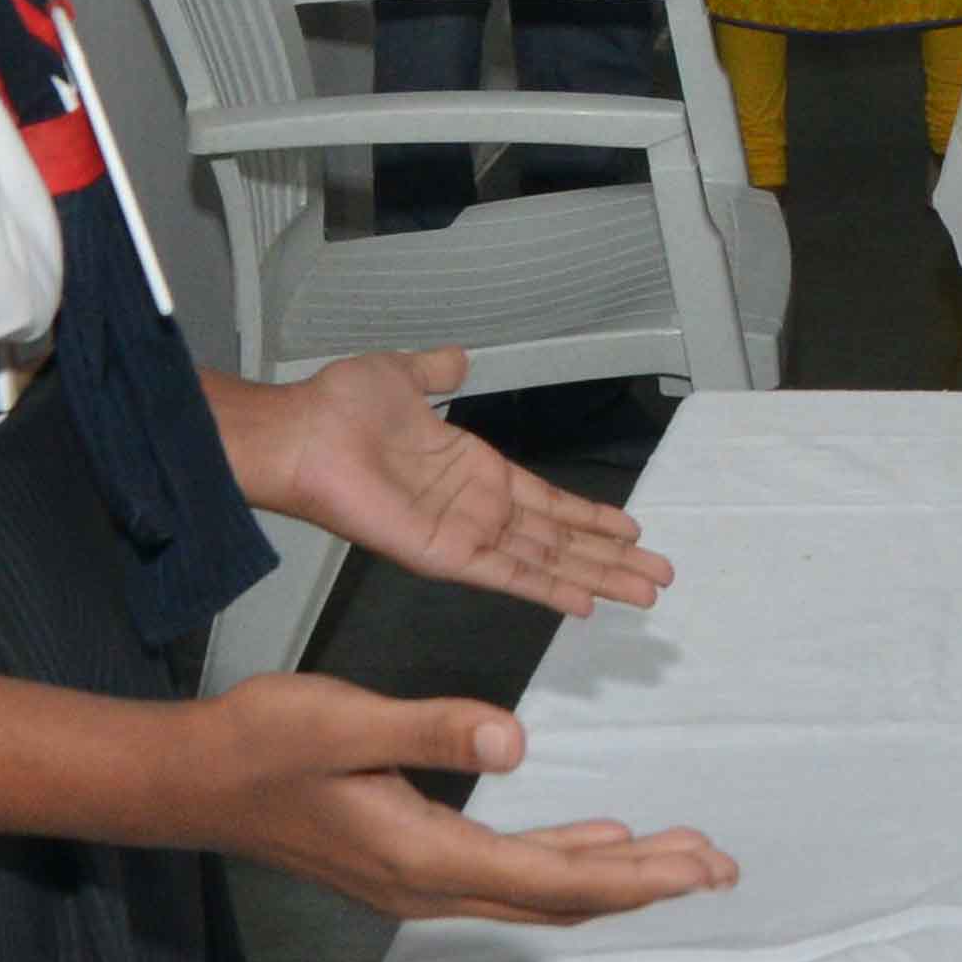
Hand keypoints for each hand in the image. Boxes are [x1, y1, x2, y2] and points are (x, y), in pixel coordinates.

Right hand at [163, 669, 737, 924]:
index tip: (700, 864)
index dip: (634, 876)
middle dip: (646, 884)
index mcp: (423, 857)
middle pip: (560, 897)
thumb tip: (516, 740)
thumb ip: (431, 729)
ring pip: (538, 888)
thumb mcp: (343, 720)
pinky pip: (506, 872)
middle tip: (723, 867)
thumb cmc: (257, 744)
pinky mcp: (407, 860)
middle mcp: (428, 886)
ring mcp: (416, 880)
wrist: (187, 780)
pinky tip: (600, 842)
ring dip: (613, 874)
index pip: (553, 880)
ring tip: (684, 858)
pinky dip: (563, 859)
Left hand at [212, 350, 680, 618]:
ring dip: (597, 577)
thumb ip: (436, 371)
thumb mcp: (402, 376)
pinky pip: (507, 576)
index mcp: (473, 472)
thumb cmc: (338, 409)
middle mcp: (475, 510)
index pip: (546, 503)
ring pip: (547, 562)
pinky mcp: (444, 556)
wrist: (302, 434)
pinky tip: (585, 603)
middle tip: (658, 577)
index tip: (631, 530)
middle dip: (611, 558)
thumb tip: (458, 358)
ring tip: (644, 594)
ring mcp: (463, 536)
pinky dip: (548, 589)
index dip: (590, 518)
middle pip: (560, 540)